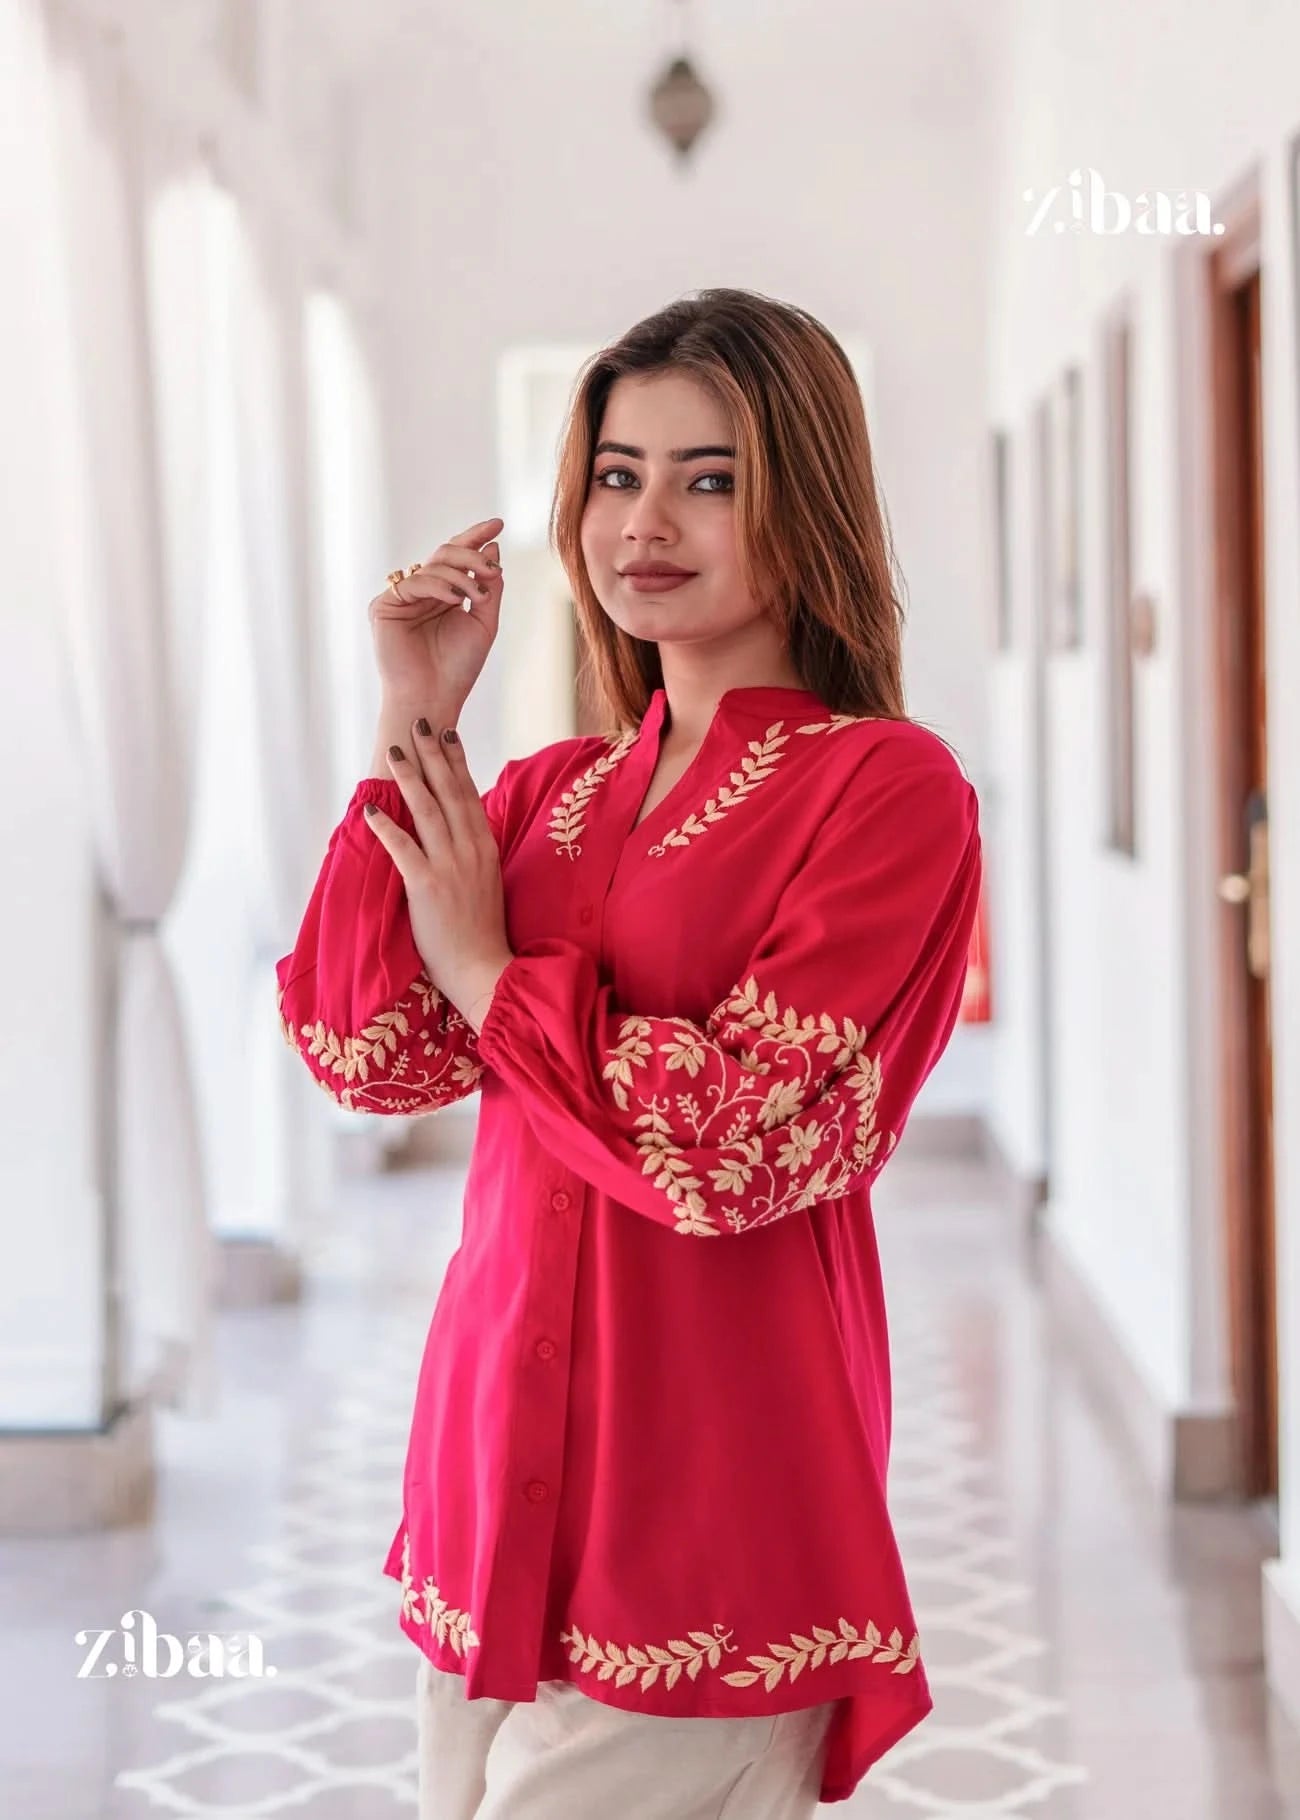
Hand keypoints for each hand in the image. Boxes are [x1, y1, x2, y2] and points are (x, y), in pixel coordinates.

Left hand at [363, 718, 513, 1032]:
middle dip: (433, 755)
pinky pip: (403, 848)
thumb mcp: (486, 882)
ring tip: (395, 752)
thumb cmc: (481, 931)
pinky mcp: (428, 886)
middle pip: (450, 792)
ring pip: (427, 811)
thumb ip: (472, 853)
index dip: (457, 763)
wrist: (483, 968)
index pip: (470, 795)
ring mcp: (451, 866)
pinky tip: (371, 809)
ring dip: (409, 778)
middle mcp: (471, 850)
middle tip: (420, 724)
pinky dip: (386, 827)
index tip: (447, 735)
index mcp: (486, 848)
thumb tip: (456, 829)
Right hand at [368, 517, 505, 715]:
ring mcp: (402, 598)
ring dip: (461, 575)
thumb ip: (488, 587)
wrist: (434, 697)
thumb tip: (493, 548)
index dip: (476, 537)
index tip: (499, 524)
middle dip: (471, 555)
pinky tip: (455, 599)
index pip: (458, 558)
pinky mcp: (384, 607)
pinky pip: (414, 582)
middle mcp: (421, 593)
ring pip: (432, 566)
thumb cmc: (458, 667)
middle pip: (445, 554)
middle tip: (492, 567)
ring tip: (478, 594)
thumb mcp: (484, 622)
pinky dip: (438, 586)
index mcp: (444, 594)